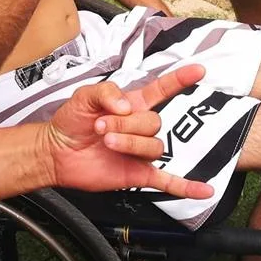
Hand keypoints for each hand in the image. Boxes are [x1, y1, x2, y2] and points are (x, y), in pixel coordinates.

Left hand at [39, 65, 213, 199]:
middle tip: (102, 126)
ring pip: (154, 146)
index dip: (179, 79)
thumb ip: (107, 92)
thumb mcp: (84, 96)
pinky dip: (187, 187)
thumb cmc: (71, 121)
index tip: (198, 70)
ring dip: (130, 143)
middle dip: (127, 124)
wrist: (57, 151)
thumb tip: (128, 106)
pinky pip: (168, 181)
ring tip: (107, 142)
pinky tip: (203, 189)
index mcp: (131, 105)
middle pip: (154, 122)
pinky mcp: (138, 173)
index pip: (161, 90)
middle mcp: (140, 127)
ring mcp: (140, 151)